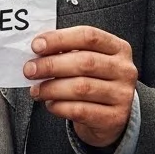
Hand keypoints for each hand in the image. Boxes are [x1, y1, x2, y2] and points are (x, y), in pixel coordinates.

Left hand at [26, 26, 137, 148]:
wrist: (112, 116)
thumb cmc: (95, 82)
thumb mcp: (89, 61)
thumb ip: (68, 52)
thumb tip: (38, 50)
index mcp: (119, 48)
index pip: (89, 36)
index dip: (60, 39)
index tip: (36, 45)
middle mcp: (124, 69)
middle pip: (85, 62)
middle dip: (51, 65)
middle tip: (30, 70)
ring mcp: (122, 95)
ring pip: (81, 88)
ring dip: (52, 88)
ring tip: (36, 89)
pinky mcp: (114, 117)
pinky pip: (81, 110)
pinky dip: (60, 106)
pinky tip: (50, 104)